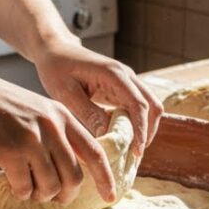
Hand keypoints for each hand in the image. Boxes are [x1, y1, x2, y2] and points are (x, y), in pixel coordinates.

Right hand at [0, 66, 116, 203]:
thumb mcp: (34, 108)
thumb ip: (54, 131)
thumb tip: (67, 170)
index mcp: (61, 115)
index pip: (95, 152)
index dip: (106, 178)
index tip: (111, 196)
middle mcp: (51, 126)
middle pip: (74, 176)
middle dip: (65, 195)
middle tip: (54, 198)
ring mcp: (31, 139)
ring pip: (50, 186)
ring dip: (39, 195)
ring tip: (28, 188)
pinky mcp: (8, 151)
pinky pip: (24, 187)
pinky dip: (20, 192)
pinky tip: (12, 184)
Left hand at [33, 39, 162, 157]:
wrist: (55, 51)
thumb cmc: (57, 69)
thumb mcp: (66, 94)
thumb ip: (88, 113)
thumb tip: (107, 135)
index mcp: (114, 74)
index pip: (139, 104)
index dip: (141, 130)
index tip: (137, 152)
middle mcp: (126, 76)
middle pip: (152, 106)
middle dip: (148, 132)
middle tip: (135, 156)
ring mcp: (127, 81)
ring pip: (149, 107)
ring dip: (144, 128)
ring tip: (130, 152)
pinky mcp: (122, 88)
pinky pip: (137, 107)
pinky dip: (136, 124)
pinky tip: (124, 140)